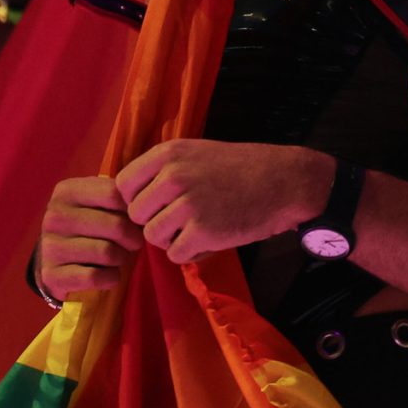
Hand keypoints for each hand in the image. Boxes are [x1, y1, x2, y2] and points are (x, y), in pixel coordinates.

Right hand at [36, 174, 141, 298]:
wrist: (56, 262)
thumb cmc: (87, 227)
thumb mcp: (97, 204)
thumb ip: (117, 197)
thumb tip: (143, 204)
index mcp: (67, 192)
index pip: (114, 194)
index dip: (133, 209)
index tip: (136, 219)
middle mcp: (55, 217)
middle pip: (116, 226)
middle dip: (132, 238)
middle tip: (133, 243)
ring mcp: (51, 247)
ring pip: (107, 252)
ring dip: (121, 258)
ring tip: (118, 257)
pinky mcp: (52, 275)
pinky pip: (95, 277)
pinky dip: (110, 278)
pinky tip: (108, 274)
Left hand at [113, 141, 330, 266]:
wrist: (284, 180)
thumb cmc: (240, 167)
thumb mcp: (196, 153)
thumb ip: (163, 170)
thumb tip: (130, 197)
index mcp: (168, 153)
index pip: (123, 184)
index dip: (137, 199)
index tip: (156, 204)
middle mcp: (173, 176)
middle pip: (136, 214)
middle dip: (155, 221)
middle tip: (181, 220)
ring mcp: (187, 205)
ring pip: (153, 237)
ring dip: (172, 239)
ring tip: (196, 229)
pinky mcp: (203, 232)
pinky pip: (175, 255)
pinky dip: (191, 254)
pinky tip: (210, 240)